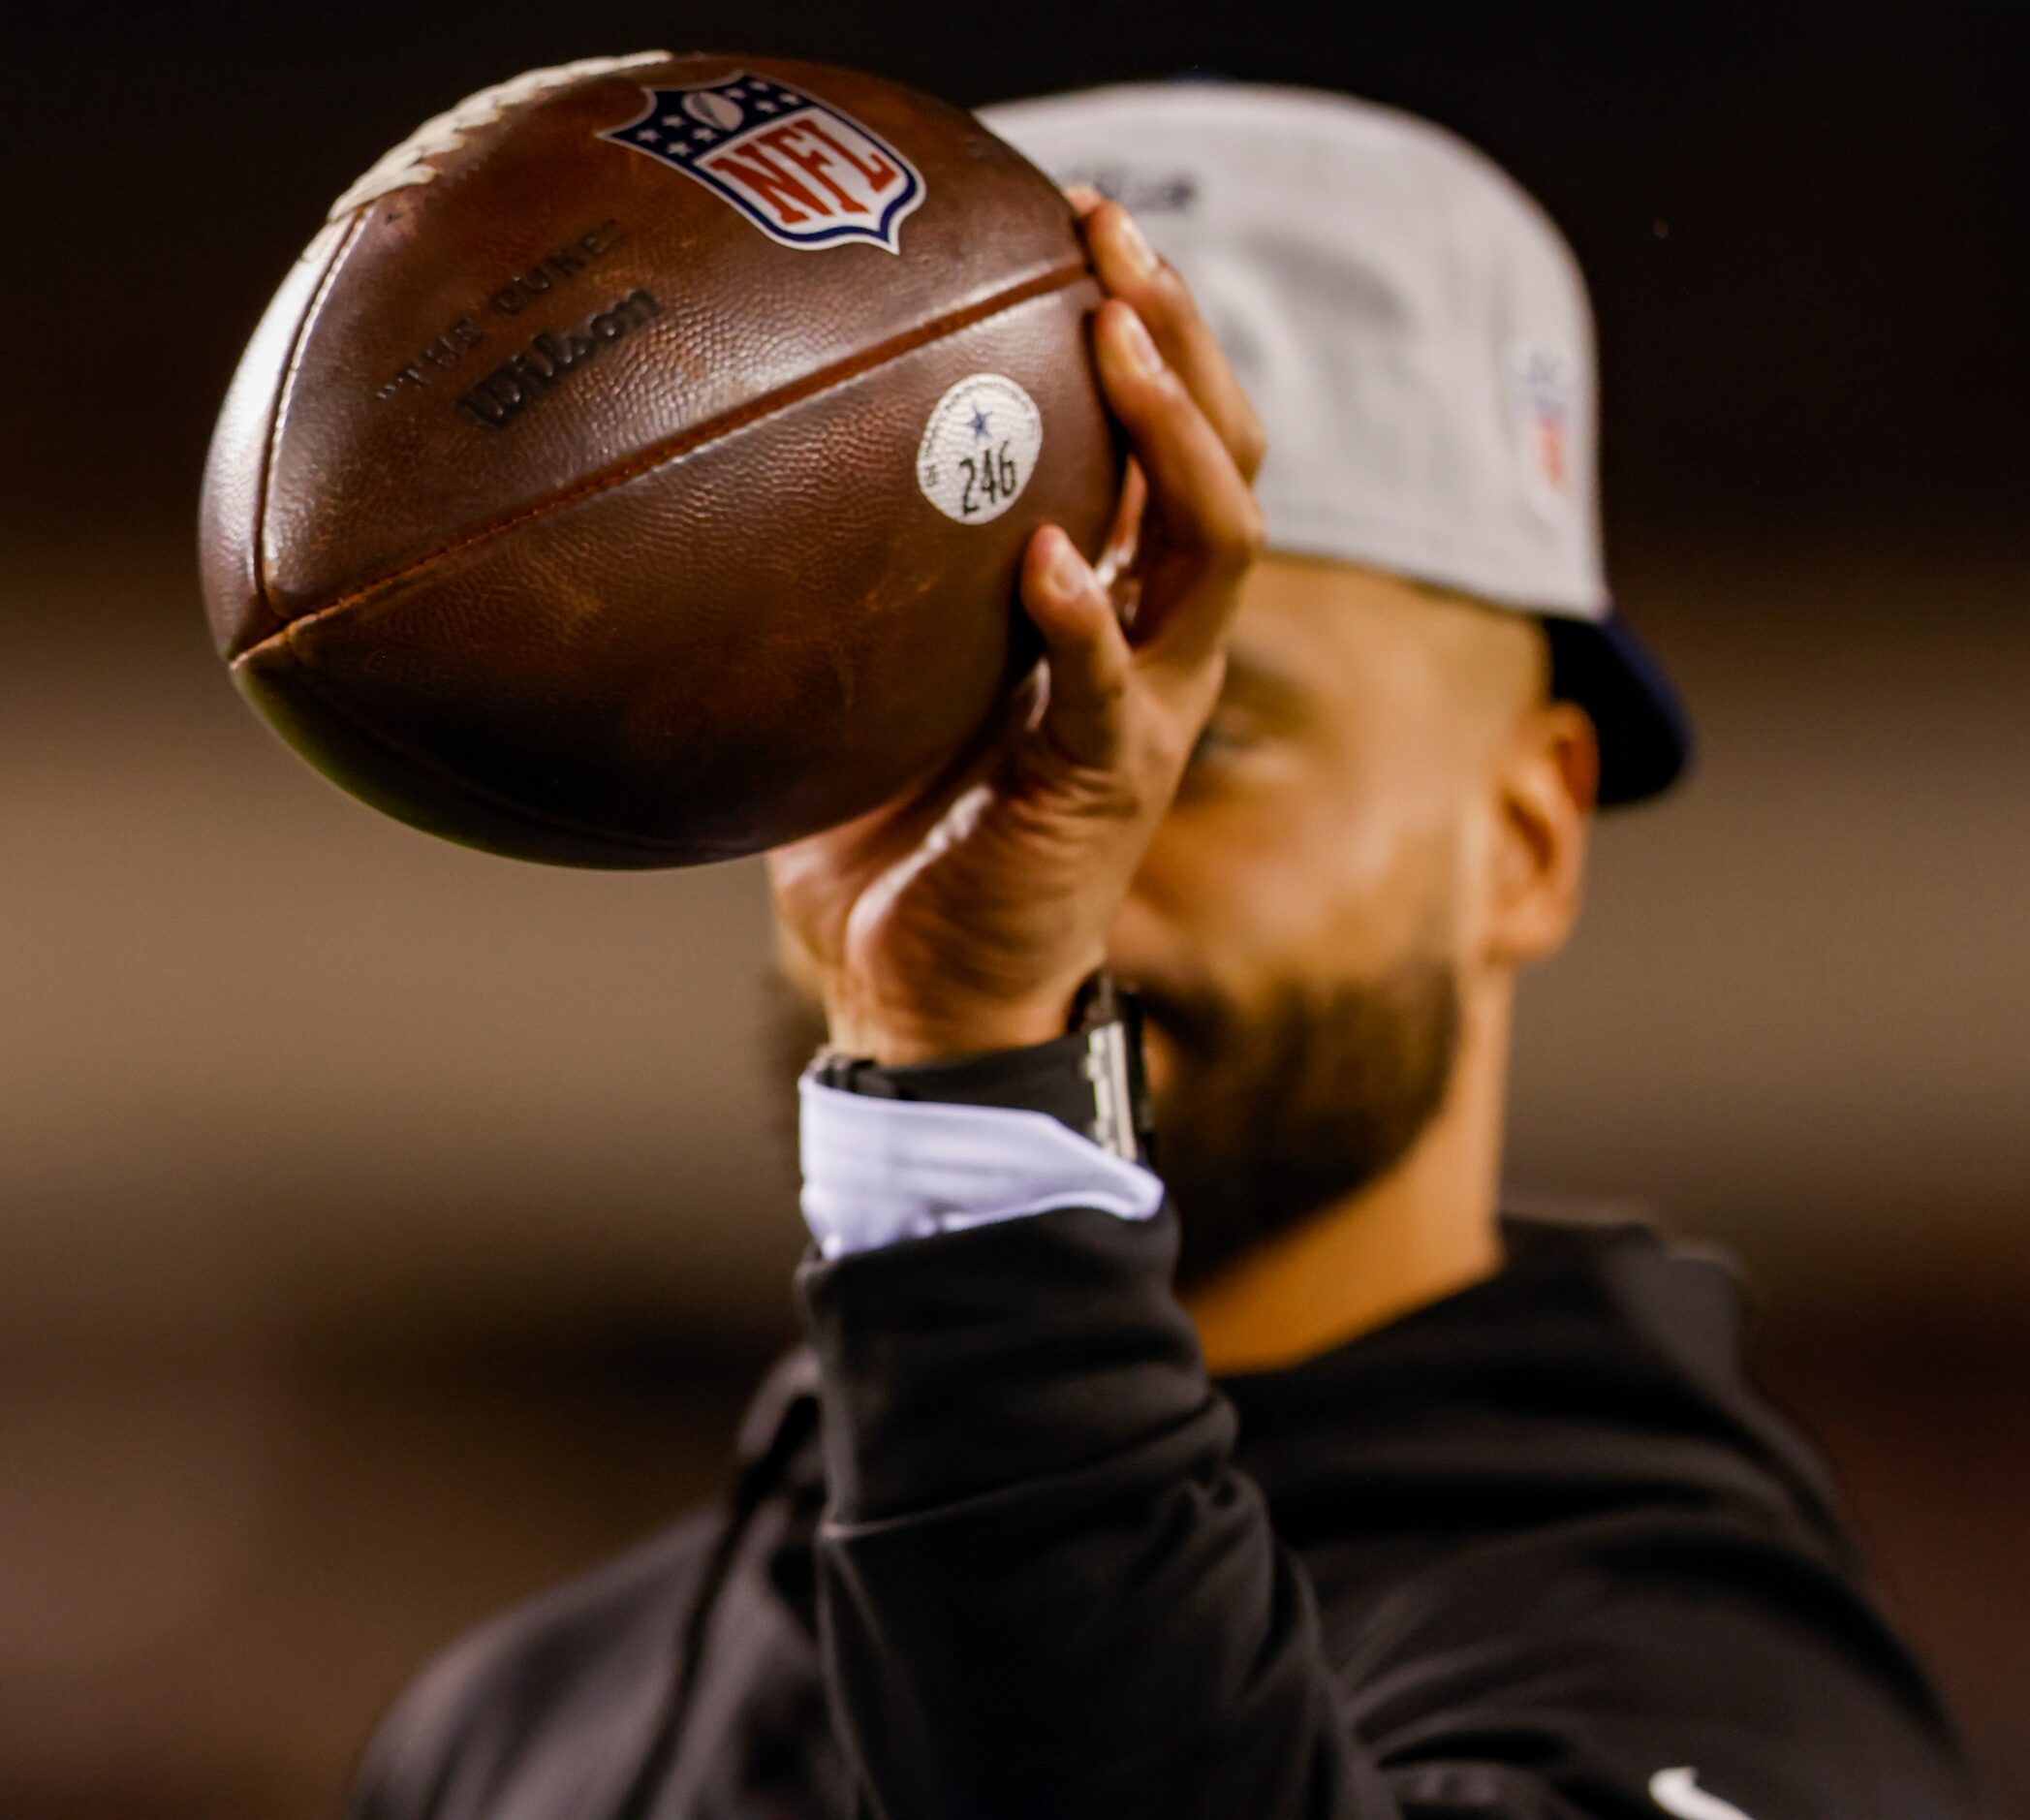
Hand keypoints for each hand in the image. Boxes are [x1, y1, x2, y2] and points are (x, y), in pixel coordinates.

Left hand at [767, 196, 1266, 1065]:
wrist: (922, 993)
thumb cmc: (894, 837)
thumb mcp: (880, 686)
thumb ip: (867, 588)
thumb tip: (746, 468)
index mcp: (1117, 610)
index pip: (1175, 448)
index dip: (1155, 333)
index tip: (1080, 224)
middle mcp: (1157, 644)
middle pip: (1225, 464)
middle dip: (1183, 342)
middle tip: (1111, 239)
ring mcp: (1146, 711)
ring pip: (1213, 550)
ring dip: (1175, 440)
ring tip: (1117, 345)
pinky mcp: (1108, 783)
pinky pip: (1110, 687)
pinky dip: (1084, 619)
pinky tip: (1046, 558)